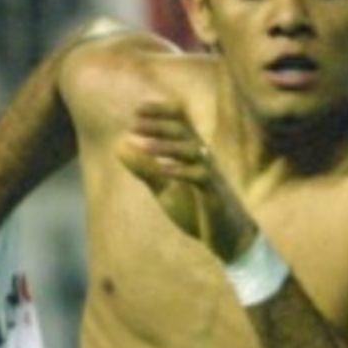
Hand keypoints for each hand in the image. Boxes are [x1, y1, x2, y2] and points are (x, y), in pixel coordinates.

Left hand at [115, 101, 256, 261]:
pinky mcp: (214, 195)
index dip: (161, 112)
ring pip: (192, 151)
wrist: (228, 237)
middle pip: (184, 131)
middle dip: (159, 125)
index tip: (137, 110)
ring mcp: (211, 175)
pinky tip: (161, 170)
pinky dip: (180, 171)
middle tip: (133, 124)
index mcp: (193, 154)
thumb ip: (145, 169)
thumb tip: (119, 147)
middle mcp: (204, 159)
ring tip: (142, 145)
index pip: (181, 122)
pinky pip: (200, 177)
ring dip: (166, 146)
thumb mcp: (166, 189)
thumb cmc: (198, 210)